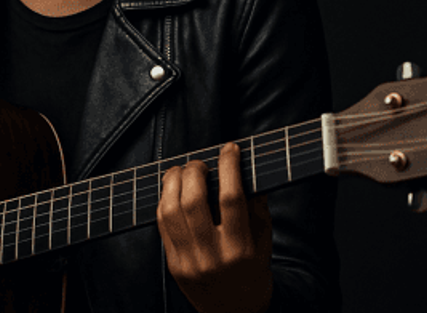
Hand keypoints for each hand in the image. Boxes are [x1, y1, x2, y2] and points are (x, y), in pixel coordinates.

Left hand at [156, 142, 272, 312]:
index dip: (229, 167)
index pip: (231, 199)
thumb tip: (248, 173)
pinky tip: (173, 191)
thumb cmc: (253, 277)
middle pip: (193, 200)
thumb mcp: (264, 246)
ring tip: (183, 172)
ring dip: (173, 181)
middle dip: (195, 171)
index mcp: (240, 250)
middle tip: (201, 163)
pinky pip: (161, 224)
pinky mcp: (172, 264)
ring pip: (170, 209)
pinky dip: (164, 200)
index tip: (230, 149)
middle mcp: (211, 255)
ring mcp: (188, 261)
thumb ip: (258, 210)